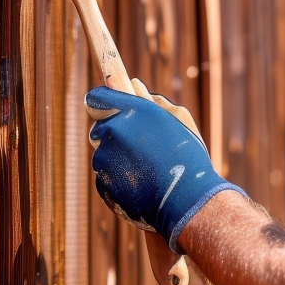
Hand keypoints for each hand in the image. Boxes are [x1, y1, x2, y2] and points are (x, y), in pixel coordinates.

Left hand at [85, 84, 246, 250]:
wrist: (187, 200)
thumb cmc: (188, 156)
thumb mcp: (177, 119)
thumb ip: (151, 100)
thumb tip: (134, 85)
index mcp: (129, 111)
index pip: (96, 99)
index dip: (102, 104)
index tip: (109, 111)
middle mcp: (111, 132)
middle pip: (100, 130)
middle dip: (114, 136)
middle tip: (140, 148)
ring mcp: (104, 160)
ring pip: (103, 155)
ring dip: (118, 159)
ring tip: (146, 170)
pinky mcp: (102, 184)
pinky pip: (106, 178)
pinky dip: (118, 180)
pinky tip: (141, 185)